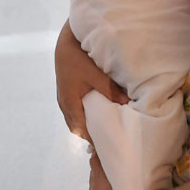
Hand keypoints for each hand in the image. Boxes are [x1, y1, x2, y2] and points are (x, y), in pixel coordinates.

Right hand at [55, 20, 127, 142]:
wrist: (64, 44)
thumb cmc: (78, 58)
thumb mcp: (95, 74)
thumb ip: (109, 90)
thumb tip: (126, 103)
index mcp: (70, 103)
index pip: (82, 129)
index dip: (94, 138)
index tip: (108, 145)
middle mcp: (64, 104)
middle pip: (76, 128)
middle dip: (89, 135)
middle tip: (107, 139)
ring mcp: (62, 99)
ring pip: (73, 121)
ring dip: (85, 126)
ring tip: (101, 129)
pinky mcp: (64, 93)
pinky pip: (72, 113)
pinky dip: (81, 118)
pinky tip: (93, 114)